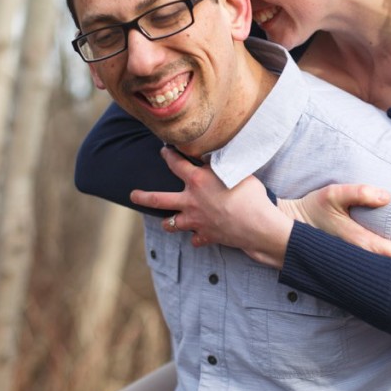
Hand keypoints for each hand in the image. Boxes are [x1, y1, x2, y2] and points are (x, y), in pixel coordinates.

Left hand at [130, 147, 293, 268]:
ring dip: (169, 223)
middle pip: (158, 199)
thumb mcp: (236, 171)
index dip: (167, 155)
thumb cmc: (251, 195)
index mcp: (197, 181)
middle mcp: (191, 201)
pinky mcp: (206, 236)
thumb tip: (209, 158)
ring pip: (172, 224)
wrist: (257, 226)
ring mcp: (196, 221)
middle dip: (143, 197)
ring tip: (166, 222)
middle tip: (133, 195)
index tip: (163, 151)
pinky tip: (199, 236)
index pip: (175, 164)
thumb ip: (219, 165)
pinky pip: (196, 239)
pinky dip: (197, 238)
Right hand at [278, 184, 390, 262]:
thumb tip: (386, 196)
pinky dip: (386, 269)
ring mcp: (351, 263)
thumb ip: (359, 193)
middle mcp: (356, 258)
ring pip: (382, 271)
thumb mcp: (332, 194)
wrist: (287, 228)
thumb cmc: (311, 210)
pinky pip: (372, 270)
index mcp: (357, 243)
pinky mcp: (346, 264)